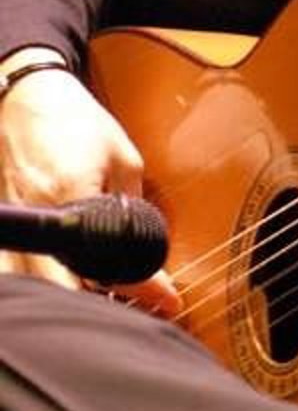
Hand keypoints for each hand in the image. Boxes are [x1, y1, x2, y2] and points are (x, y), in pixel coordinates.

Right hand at [0, 49, 180, 315]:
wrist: (29, 100)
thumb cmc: (79, 124)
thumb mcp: (122, 158)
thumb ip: (133, 206)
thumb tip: (150, 249)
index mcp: (71, 198)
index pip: (106, 262)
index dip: (142, 288)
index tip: (169, 302)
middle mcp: (36, 219)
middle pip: (64, 289)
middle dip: (102, 305)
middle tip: (136, 310)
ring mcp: (15, 225)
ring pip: (37, 289)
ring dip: (71, 301)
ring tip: (106, 301)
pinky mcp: (7, 226)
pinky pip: (17, 275)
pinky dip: (43, 287)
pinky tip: (68, 286)